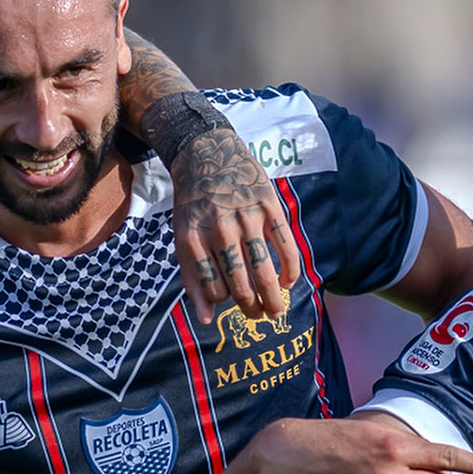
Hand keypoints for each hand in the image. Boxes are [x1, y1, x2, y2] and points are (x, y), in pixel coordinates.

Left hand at [170, 127, 301, 322]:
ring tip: (276, 311)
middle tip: (259, 316)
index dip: (224, 302)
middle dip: (252, 308)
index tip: (232, 303)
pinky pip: (286, 248)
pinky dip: (290, 271)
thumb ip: (193, 277)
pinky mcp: (270, 208)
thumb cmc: (194, 203)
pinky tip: (288, 282)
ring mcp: (246, 218)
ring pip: (264, 271)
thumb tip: (205, 320)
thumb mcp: (182, 237)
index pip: (213, 288)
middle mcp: (219, 230)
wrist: (207, 153)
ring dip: (273, 298)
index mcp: (193, 239)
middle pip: (240, 285)